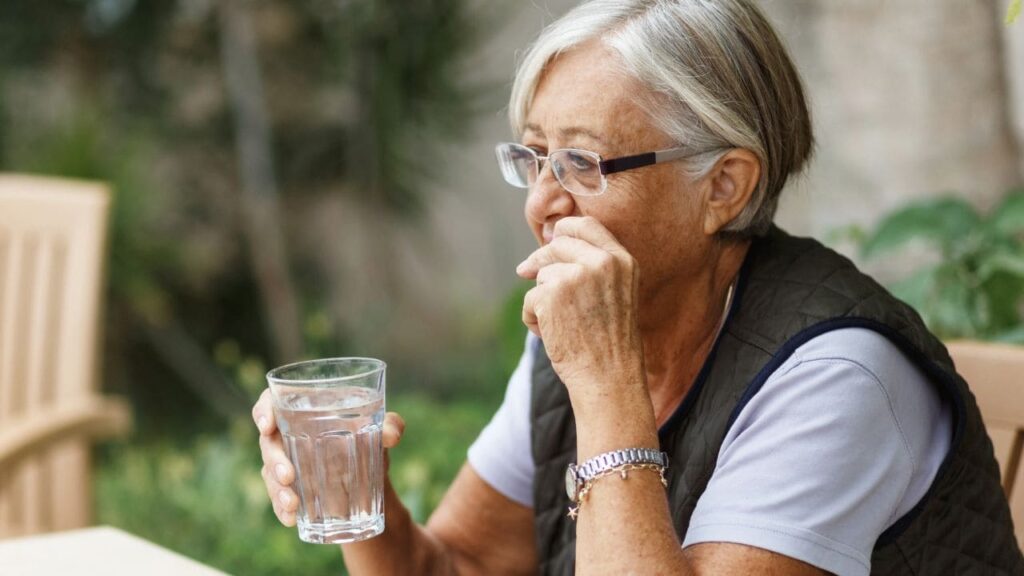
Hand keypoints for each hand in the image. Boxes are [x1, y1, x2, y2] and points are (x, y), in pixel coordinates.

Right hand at [252, 389, 405, 525]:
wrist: (373, 474)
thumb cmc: (371, 438)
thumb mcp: (383, 430)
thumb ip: (391, 426)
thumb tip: (391, 435)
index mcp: (306, 409)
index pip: (272, 400)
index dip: (263, 409)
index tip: (267, 426)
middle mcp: (290, 432)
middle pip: (268, 441)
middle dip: (274, 460)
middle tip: (289, 476)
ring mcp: (287, 460)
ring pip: (269, 471)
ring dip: (276, 489)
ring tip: (292, 504)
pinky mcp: (291, 486)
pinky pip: (277, 495)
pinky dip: (281, 508)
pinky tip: (290, 519)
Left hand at [516, 216, 644, 411]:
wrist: (609, 377)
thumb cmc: (610, 343)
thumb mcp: (616, 295)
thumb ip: (594, 268)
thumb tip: (548, 243)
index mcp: (622, 260)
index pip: (586, 225)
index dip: (564, 229)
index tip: (550, 238)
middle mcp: (601, 262)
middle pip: (557, 245)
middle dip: (539, 260)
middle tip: (524, 270)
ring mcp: (576, 275)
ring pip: (542, 274)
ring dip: (541, 299)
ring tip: (560, 326)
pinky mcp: (552, 293)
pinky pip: (530, 299)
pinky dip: (532, 319)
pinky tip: (552, 336)